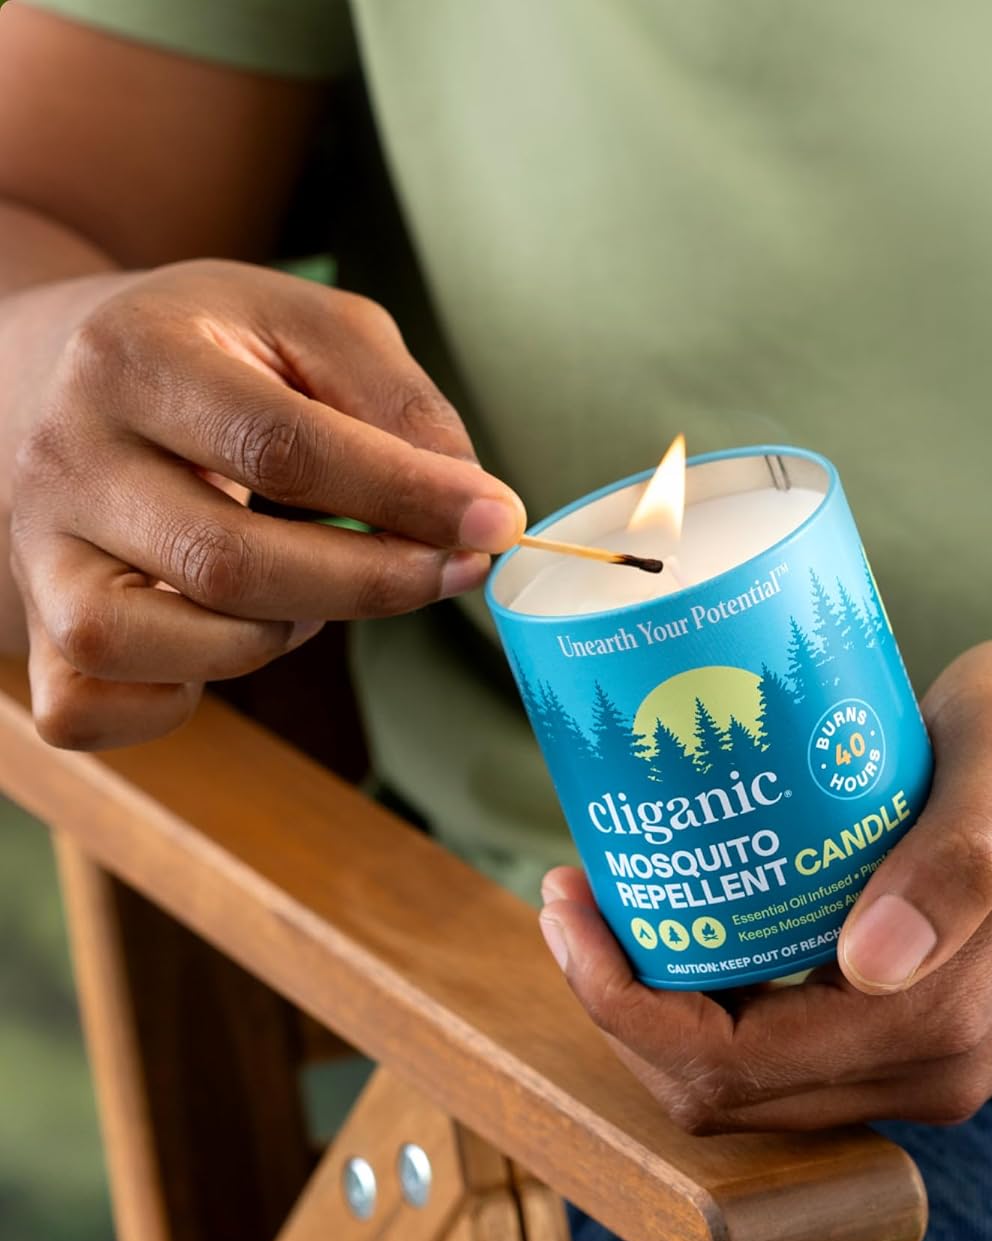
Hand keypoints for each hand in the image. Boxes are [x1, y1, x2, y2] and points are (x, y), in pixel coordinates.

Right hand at [7, 259, 523, 748]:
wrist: (56, 367)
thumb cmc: (213, 353)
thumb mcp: (312, 328)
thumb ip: (400, 403)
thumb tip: (473, 505)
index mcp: (136, 358)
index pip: (284, 449)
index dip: (407, 497)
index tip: (495, 520)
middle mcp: (69, 459)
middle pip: (230, 564)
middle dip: (372, 583)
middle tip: (451, 572)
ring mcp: (40, 552)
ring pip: (166, 645)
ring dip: (278, 637)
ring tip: (311, 588)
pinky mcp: (41, 625)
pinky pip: (93, 710)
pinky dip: (179, 702)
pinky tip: (226, 640)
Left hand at [538, 638, 991, 1132]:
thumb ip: (955, 866)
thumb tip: (871, 965)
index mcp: (937, 1025)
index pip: (729, 1067)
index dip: (624, 1005)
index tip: (575, 907)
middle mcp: (926, 1069)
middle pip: (718, 1092)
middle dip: (622, 1007)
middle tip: (577, 892)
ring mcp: (920, 1059)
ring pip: (741, 1081)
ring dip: (657, 1008)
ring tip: (612, 900)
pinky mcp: (912, 1029)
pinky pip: (778, 1049)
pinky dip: (709, 1000)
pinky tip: (687, 916)